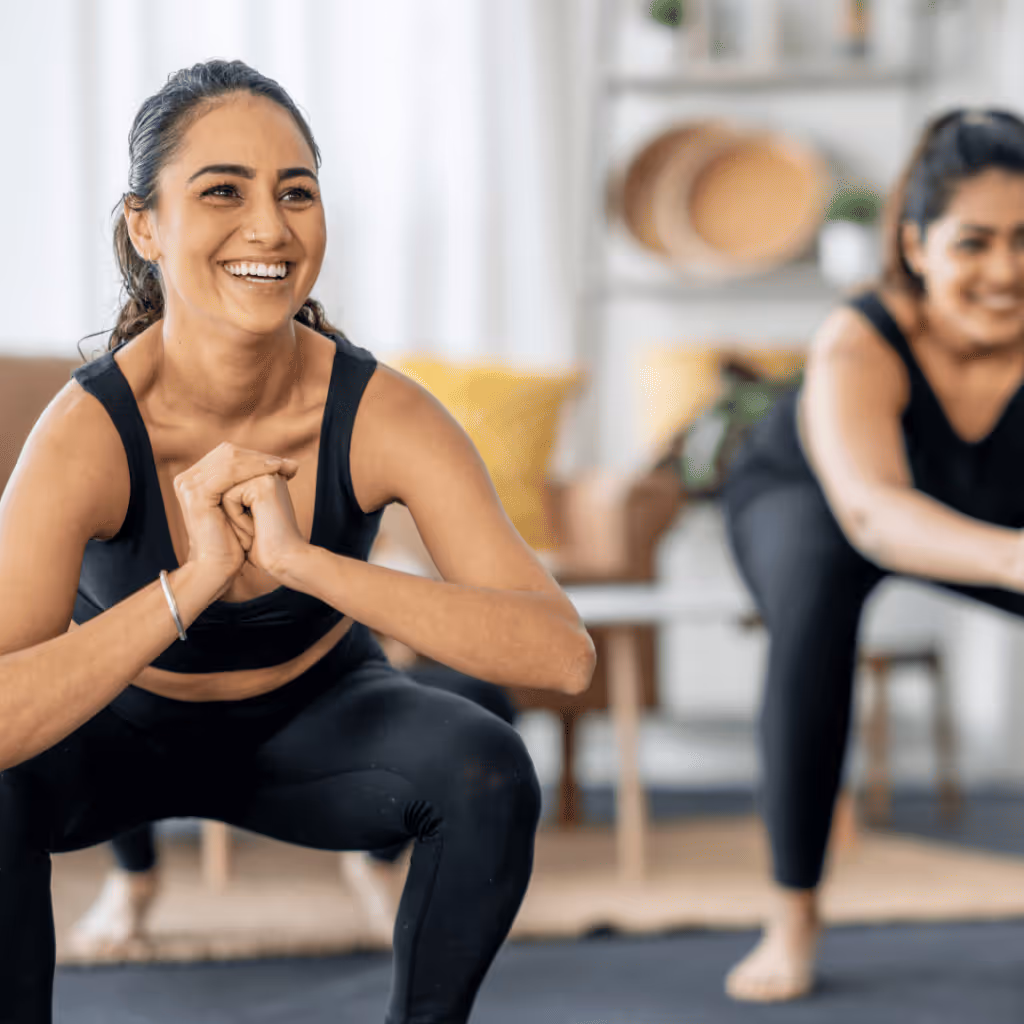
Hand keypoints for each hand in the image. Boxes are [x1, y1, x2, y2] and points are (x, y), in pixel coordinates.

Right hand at [173, 442, 298, 596]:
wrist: (217, 566)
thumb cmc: (232, 542)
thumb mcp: (240, 507)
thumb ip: (244, 483)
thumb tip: (273, 462)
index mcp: (193, 479)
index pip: (228, 456)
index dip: (258, 457)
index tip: (286, 464)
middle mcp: (186, 479)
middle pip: (229, 453)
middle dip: (261, 457)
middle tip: (289, 463)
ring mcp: (189, 485)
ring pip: (230, 460)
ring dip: (260, 461)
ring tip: (284, 466)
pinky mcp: (197, 494)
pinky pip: (230, 472)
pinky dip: (253, 469)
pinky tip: (273, 471)